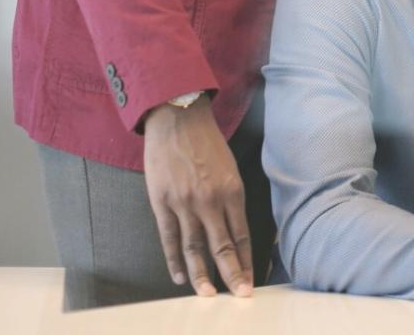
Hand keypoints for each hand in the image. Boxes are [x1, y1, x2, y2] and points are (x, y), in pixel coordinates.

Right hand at [142, 97, 253, 297]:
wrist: (178, 118)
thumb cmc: (206, 142)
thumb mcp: (229, 168)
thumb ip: (231, 198)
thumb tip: (234, 228)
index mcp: (233, 191)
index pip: (243, 236)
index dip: (248, 260)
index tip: (252, 280)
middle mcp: (211, 201)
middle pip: (223, 247)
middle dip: (233, 274)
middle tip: (240, 296)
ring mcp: (185, 203)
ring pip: (195, 248)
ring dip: (203, 275)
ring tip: (210, 295)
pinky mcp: (162, 202)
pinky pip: (169, 238)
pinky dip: (174, 260)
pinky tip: (180, 277)